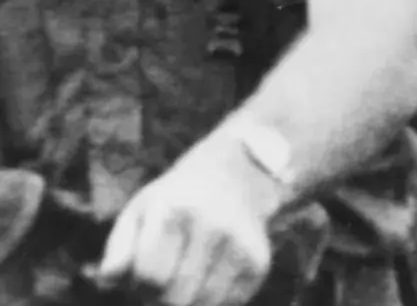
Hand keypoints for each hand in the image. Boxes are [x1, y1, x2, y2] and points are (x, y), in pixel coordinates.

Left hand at [99, 131, 278, 305]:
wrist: (237, 174)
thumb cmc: (176, 200)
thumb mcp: (140, 211)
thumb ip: (118, 250)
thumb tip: (108, 284)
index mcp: (175, 211)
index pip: (149, 275)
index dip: (139, 285)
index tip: (142, 277)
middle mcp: (213, 225)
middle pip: (174, 298)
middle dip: (161, 298)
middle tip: (161, 285)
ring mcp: (241, 244)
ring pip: (202, 304)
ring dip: (187, 301)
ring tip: (183, 282)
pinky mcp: (260, 261)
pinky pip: (228, 303)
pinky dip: (212, 300)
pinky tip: (209, 278)